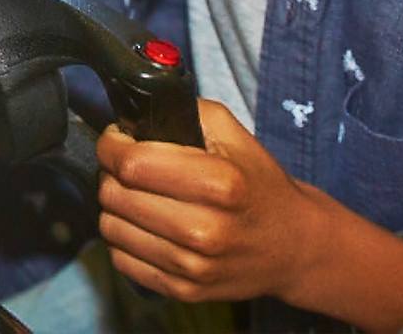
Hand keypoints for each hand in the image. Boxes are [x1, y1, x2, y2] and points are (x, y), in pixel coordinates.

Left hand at [95, 99, 322, 305]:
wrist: (292, 245)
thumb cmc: (258, 182)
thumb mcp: (233, 132)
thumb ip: (185, 111)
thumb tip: (136, 113)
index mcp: (219, 183)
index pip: (133, 164)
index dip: (112, 145)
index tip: (115, 139)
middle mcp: (204, 229)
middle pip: (116, 195)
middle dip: (110, 172)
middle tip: (125, 164)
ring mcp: (192, 266)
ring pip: (112, 228)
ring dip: (113, 205)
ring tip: (133, 192)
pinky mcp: (183, 291)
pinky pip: (122, 260)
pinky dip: (123, 237)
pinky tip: (141, 222)